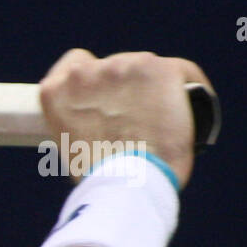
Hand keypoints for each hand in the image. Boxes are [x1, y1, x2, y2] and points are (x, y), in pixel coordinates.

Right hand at [38, 49, 213, 188]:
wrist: (126, 183)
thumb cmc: (99, 178)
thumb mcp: (70, 145)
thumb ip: (80, 121)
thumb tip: (103, 122)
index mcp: (56, 91)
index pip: (76, 64)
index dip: (93, 80)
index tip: (102, 94)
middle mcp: (87, 72)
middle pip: (115, 66)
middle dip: (126, 88)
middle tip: (136, 117)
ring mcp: (124, 67)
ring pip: (146, 68)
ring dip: (152, 87)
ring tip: (162, 117)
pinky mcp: (159, 70)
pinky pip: (182, 72)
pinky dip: (189, 88)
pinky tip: (190, 105)